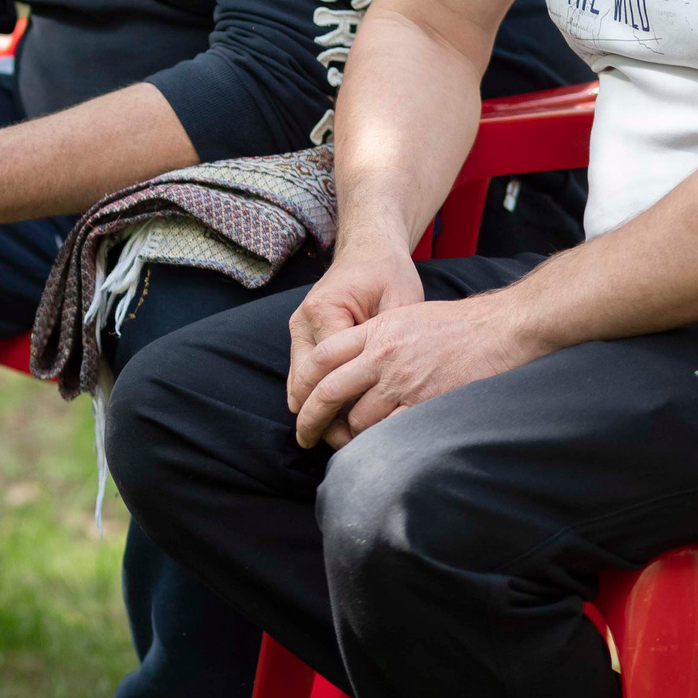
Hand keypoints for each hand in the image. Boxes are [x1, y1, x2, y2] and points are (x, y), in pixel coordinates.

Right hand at [286, 250, 424, 445]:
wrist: (368, 249)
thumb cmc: (388, 275)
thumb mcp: (401, 305)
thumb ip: (390, 345)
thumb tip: (394, 391)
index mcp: (327, 312)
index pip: (328, 374)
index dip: (344, 408)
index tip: (363, 435)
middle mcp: (304, 321)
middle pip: (303, 385)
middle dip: (320, 419)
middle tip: (346, 447)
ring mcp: (298, 328)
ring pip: (296, 384)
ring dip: (314, 412)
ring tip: (339, 440)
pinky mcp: (302, 335)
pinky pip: (301, 376)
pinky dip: (315, 397)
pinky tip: (335, 417)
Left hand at [287, 289, 544, 449]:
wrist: (499, 329)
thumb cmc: (456, 324)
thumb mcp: (405, 317)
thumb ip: (374, 339)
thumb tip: (349, 364)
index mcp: (375, 332)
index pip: (321, 358)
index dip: (302, 384)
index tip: (298, 402)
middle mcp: (382, 356)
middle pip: (329, 392)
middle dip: (310, 419)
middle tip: (304, 436)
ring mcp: (402, 382)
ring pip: (357, 418)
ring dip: (350, 434)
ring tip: (348, 443)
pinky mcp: (424, 404)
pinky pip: (389, 431)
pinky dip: (379, 442)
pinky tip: (377, 449)